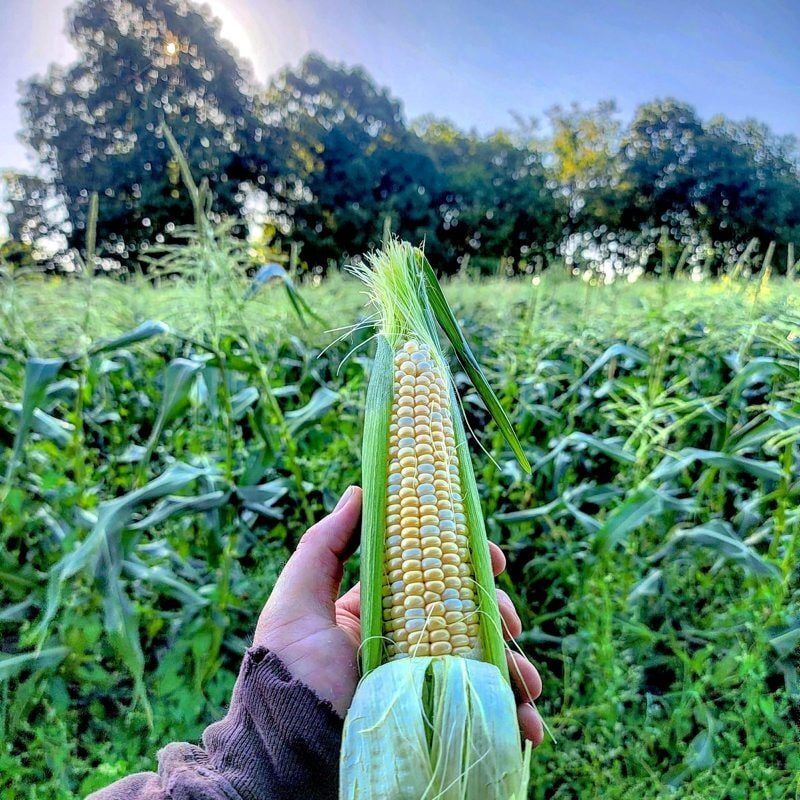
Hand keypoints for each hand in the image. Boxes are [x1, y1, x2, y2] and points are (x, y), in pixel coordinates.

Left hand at [254, 485, 544, 742]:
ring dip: (515, 666)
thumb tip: (359, 490)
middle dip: (500, 613)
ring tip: (525, 680)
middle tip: (507, 619)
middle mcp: (408, 639)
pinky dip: (514, 717)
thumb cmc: (289, 667)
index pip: (436, 574)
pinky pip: (484, 713)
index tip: (494, 556)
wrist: (288, 742)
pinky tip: (528, 725)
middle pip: (470, 615)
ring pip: (484, 662)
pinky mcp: (435, 718)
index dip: (471, 562)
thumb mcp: (298, 597)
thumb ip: (324, 544)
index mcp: (382, 606)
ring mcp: (425, 679)